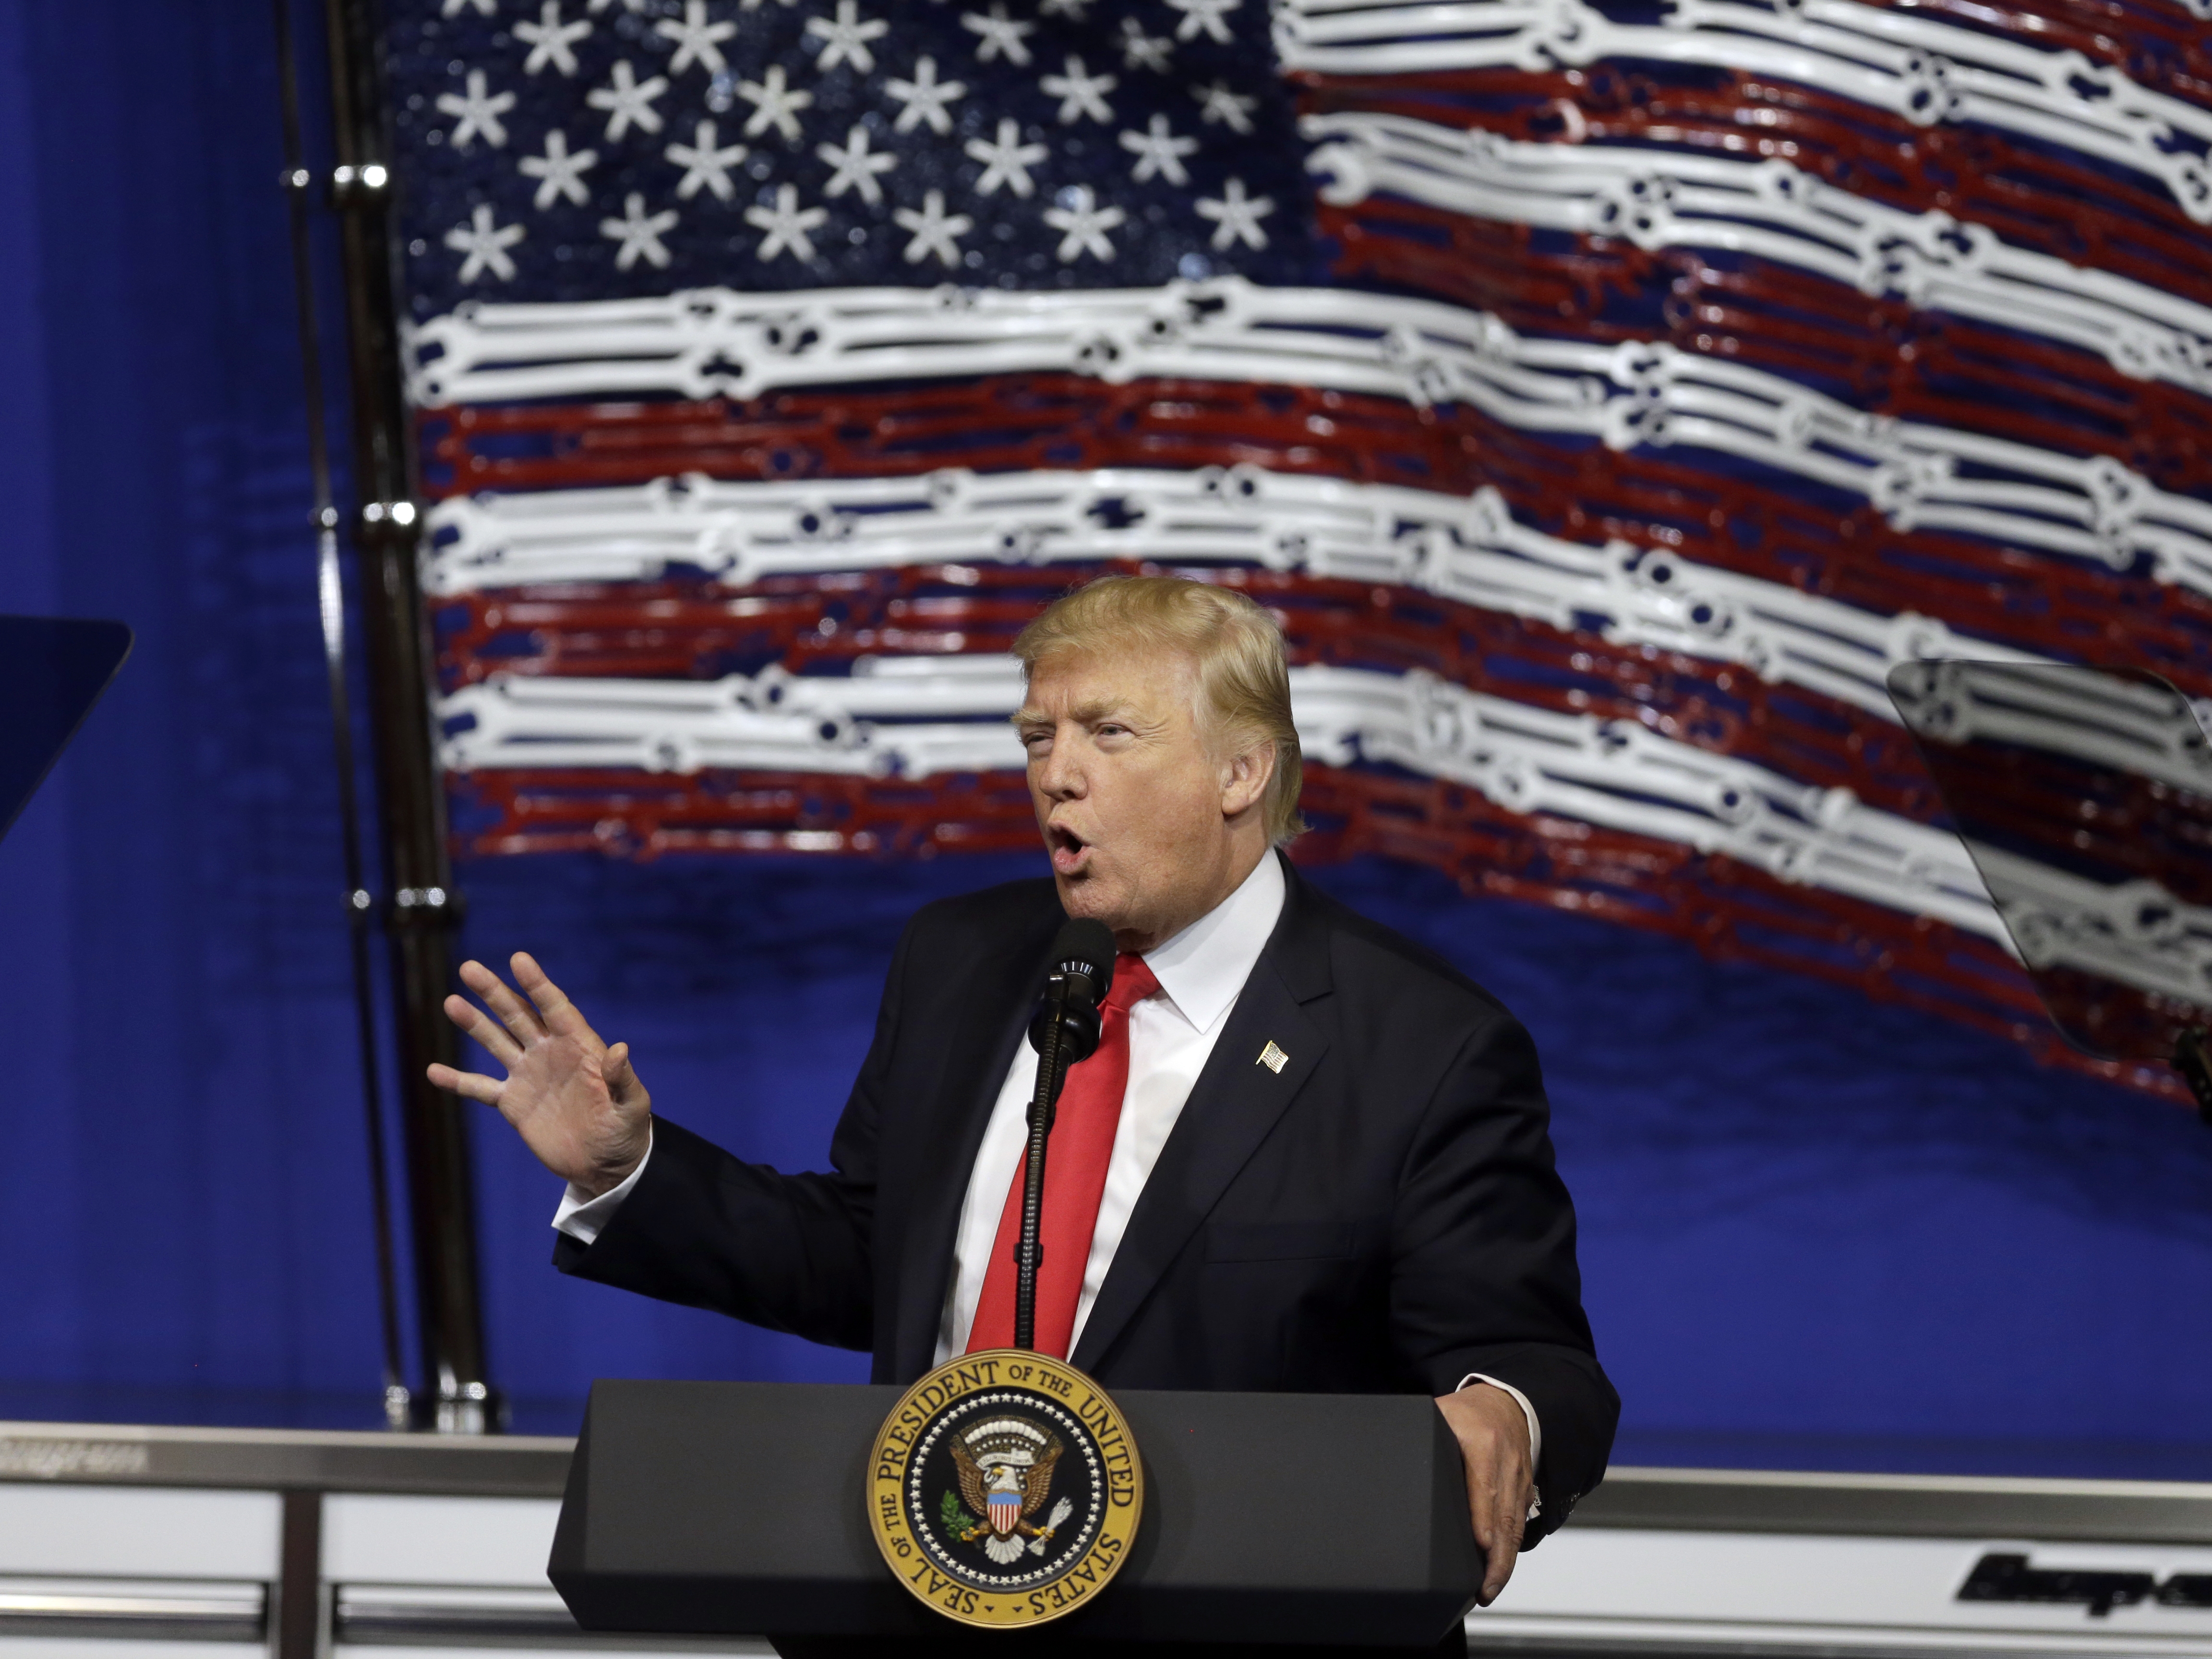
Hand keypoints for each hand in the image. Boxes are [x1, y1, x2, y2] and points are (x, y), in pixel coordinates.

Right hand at [427, 952, 650, 1196]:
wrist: (606, 1164)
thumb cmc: (626, 1131)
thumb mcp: (631, 1106)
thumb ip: (623, 1079)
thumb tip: (620, 1049)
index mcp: (580, 1046)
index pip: (555, 1007)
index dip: (537, 984)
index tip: (518, 959)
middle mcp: (550, 1052)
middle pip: (518, 1015)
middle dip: (494, 992)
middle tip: (469, 968)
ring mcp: (528, 1075)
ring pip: (496, 1041)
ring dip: (473, 1023)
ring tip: (451, 1002)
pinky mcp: (513, 1102)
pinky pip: (480, 1087)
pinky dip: (458, 1080)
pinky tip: (433, 1070)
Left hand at [1435, 1383, 1534, 1605]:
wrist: (1505, 1404)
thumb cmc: (1466, 1414)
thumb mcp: (1442, 1416)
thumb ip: (1423, 1437)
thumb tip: (1392, 1463)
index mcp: (1484, 1443)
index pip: (1485, 1485)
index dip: (1483, 1517)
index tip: (1481, 1543)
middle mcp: (1508, 1463)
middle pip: (1505, 1516)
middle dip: (1496, 1557)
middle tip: (1484, 1588)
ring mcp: (1521, 1480)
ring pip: (1516, 1527)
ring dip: (1504, 1562)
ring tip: (1489, 1590)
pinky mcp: (1526, 1492)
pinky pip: (1520, 1526)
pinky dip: (1510, 1552)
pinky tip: (1497, 1572)